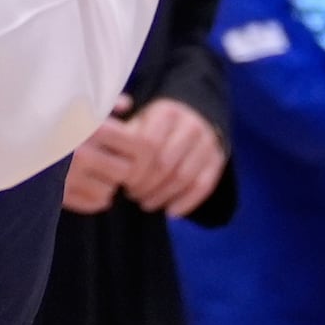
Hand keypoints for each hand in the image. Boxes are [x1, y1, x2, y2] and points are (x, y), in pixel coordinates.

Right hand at [63, 110, 143, 214]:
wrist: (12, 135)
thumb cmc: (53, 115)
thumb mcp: (79, 102)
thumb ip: (106, 103)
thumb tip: (127, 105)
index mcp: (91, 126)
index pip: (140, 147)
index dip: (146, 154)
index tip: (141, 153)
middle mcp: (81, 152)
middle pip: (126, 172)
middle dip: (128, 171)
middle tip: (124, 165)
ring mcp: (68, 176)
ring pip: (109, 190)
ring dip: (111, 184)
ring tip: (104, 173)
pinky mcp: (58, 193)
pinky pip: (93, 203)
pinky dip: (99, 197)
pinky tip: (94, 185)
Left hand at [117, 95, 228, 214]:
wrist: (193, 118)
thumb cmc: (155, 126)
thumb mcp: (139, 121)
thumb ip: (124, 136)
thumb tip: (107, 158)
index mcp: (166, 112)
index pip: (148, 145)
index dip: (133, 168)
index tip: (122, 180)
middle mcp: (190, 124)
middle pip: (165, 164)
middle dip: (145, 185)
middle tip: (132, 194)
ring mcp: (206, 142)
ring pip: (183, 177)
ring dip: (162, 196)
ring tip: (146, 202)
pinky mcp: (217, 159)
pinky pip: (203, 186)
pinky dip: (186, 203)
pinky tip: (170, 212)